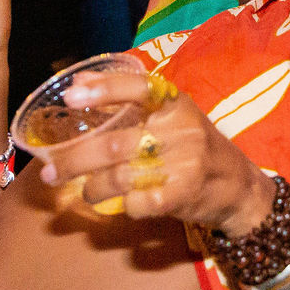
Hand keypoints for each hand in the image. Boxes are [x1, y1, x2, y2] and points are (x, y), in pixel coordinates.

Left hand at [43, 69, 274, 235]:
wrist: (238, 185)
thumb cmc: (193, 145)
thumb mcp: (170, 115)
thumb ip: (129, 101)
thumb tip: (77, 82)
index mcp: (175, 103)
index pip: (138, 87)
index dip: (104, 88)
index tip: (70, 95)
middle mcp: (181, 129)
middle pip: (115, 144)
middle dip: (75, 159)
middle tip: (51, 171)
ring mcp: (185, 163)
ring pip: (120, 177)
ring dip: (93, 187)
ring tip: (83, 190)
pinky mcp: (185, 194)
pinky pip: (139, 203)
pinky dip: (123, 206)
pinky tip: (120, 204)